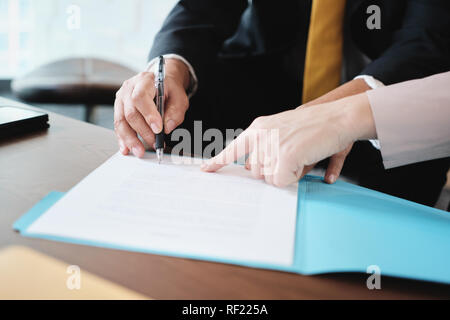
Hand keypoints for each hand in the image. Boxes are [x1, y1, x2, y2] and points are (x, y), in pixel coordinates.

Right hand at [114, 59, 189, 156]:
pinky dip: (123, 139)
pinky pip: (118, 126)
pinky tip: (127, 149)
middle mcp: (129, 89)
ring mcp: (121, 99)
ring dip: (130, 139)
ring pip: (121, 121)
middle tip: (154, 143)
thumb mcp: (179, 97)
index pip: (141, 97)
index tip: (158, 129)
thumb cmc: (169, 89)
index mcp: (144, 81)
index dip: (148, 114)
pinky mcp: (119, 110)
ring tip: (140, 151)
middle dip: (143, 132)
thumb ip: (176, 111)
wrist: (161, 83)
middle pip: (130, 112)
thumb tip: (167, 127)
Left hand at [201, 93, 375, 186]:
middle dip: (273, 172)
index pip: (233, 148)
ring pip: (269, 178)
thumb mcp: (284, 132)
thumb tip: (260, 172)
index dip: (218, 161)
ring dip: (286, 174)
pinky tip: (304, 162)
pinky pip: (281, 181)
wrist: (338, 116)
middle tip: (292, 158)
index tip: (205, 170)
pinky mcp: (285, 155)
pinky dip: (294, 178)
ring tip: (301, 156)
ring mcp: (272, 144)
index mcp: (258, 128)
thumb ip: (268, 148)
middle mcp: (261, 135)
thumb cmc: (315, 126)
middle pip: (255, 172)